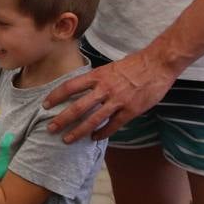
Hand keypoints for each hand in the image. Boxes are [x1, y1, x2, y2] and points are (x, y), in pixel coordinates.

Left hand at [44, 50, 178, 141]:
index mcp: (98, 75)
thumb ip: (97, 79)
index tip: (45, 104)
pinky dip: (102, 133)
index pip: (70, 86)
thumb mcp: (110, 67)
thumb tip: (84, 89)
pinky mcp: (130, 110)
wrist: (158, 64)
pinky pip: (113, 125)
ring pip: (93, 120)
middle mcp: (105, 88)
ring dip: (78, 131)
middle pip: (78, 107)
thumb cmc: (134, 64)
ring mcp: (117, 100)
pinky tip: (95, 138)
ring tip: (67, 139)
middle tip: (50, 128)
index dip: (56, 96)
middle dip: (62, 119)